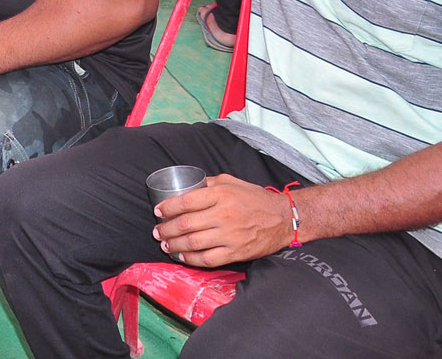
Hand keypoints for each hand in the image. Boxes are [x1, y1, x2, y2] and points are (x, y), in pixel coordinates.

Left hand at [152, 174, 292, 266]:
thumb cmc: (256, 198)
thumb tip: (187, 187)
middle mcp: (223, 215)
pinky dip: (191, 259)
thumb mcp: (232, 182)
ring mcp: (230, 236)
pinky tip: (182, 256)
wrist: (284, 218)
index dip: (167, 208)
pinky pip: (208, 259)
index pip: (185, 202)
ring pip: (193, 243)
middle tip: (157, 231)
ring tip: (165, 244)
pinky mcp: (236, 252)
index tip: (158, 211)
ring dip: (174, 245)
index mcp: (220, 195)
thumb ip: (209, 183)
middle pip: (185, 224)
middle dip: (166, 229)